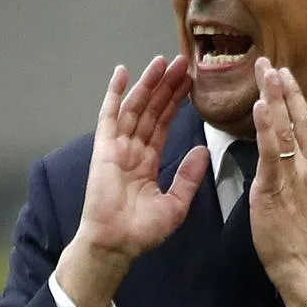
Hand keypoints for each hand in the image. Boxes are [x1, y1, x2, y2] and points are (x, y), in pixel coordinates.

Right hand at [56, 56, 208, 306]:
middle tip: (183, 62)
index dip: (176, 102)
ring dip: (149, 83)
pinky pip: (108, 116)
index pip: (164, 123)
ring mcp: (117, 147)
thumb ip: (189, 176)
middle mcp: (132, 149)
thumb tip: (202, 149)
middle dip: (167, 86)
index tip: (190, 82)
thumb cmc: (141, 232)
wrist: (116, 244)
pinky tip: (123, 72)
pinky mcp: (104, 149)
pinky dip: (114, 93)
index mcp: (147, 161)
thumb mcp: (176, 204)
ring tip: (163, 62)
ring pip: (135, 107)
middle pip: (152, 109)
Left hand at [249, 57, 306, 306]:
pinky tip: (261, 107)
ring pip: (283, 130)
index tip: (286, 75)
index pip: (306, 125)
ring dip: (274, 99)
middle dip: (283, 90)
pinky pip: (270, 153)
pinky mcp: (273, 187)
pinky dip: (266, 128)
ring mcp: (291, 175)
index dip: (296, 98)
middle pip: (295, 120)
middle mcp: (305, 166)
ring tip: (265, 73)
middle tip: (270, 63)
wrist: (304, 266)